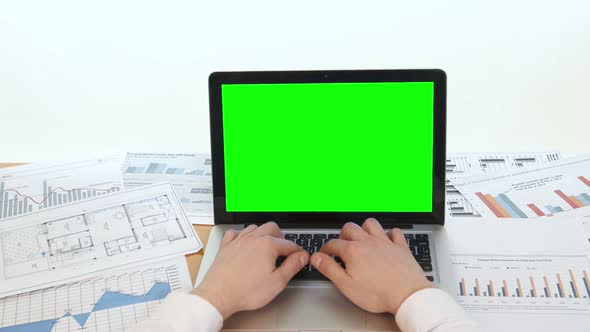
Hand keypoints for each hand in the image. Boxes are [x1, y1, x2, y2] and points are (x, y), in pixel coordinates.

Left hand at [193, 222, 309, 318]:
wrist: (219, 295)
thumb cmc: (246, 291)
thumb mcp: (277, 282)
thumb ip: (292, 266)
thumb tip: (302, 257)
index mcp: (268, 245)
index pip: (289, 244)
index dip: (298, 251)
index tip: (301, 257)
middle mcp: (253, 238)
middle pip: (272, 228)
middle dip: (281, 237)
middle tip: (285, 249)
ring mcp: (238, 241)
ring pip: (254, 227)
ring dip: (263, 233)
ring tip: (267, 245)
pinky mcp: (225, 247)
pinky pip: (235, 233)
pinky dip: (241, 235)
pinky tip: (243, 243)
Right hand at [311, 218, 431, 314]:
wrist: (407, 294)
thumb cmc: (378, 293)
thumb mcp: (346, 285)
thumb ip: (330, 269)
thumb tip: (316, 258)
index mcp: (353, 251)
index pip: (333, 244)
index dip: (325, 249)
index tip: (324, 255)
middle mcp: (368, 242)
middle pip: (350, 228)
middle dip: (342, 234)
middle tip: (341, 245)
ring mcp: (385, 242)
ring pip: (371, 224)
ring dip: (364, 228)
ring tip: (361, 238)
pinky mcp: (400, 247)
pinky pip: (394, 232)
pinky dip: (389, 233)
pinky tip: (387, 239)